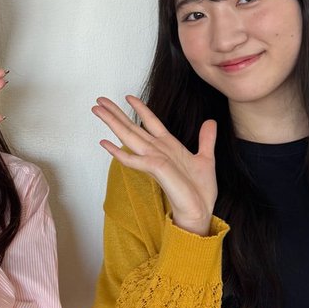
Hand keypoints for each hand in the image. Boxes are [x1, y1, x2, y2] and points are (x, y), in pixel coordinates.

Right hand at [91, 95, 216, 234]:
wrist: (200, 211)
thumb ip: (206, 139)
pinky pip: (133, 160)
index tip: (128, 96)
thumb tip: (211, 122)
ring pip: (129, 137)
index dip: (140, 108)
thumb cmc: (199, 191)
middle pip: (132, 127)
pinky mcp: (155, 170)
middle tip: (99, 99)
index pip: (150, 122)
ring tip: (97, 111)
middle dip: (115, 113)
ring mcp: (154, 160)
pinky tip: (105, 143)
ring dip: (112, 123)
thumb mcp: (206, 158)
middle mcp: (157, 151)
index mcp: (168, 146)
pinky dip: (118, 152)